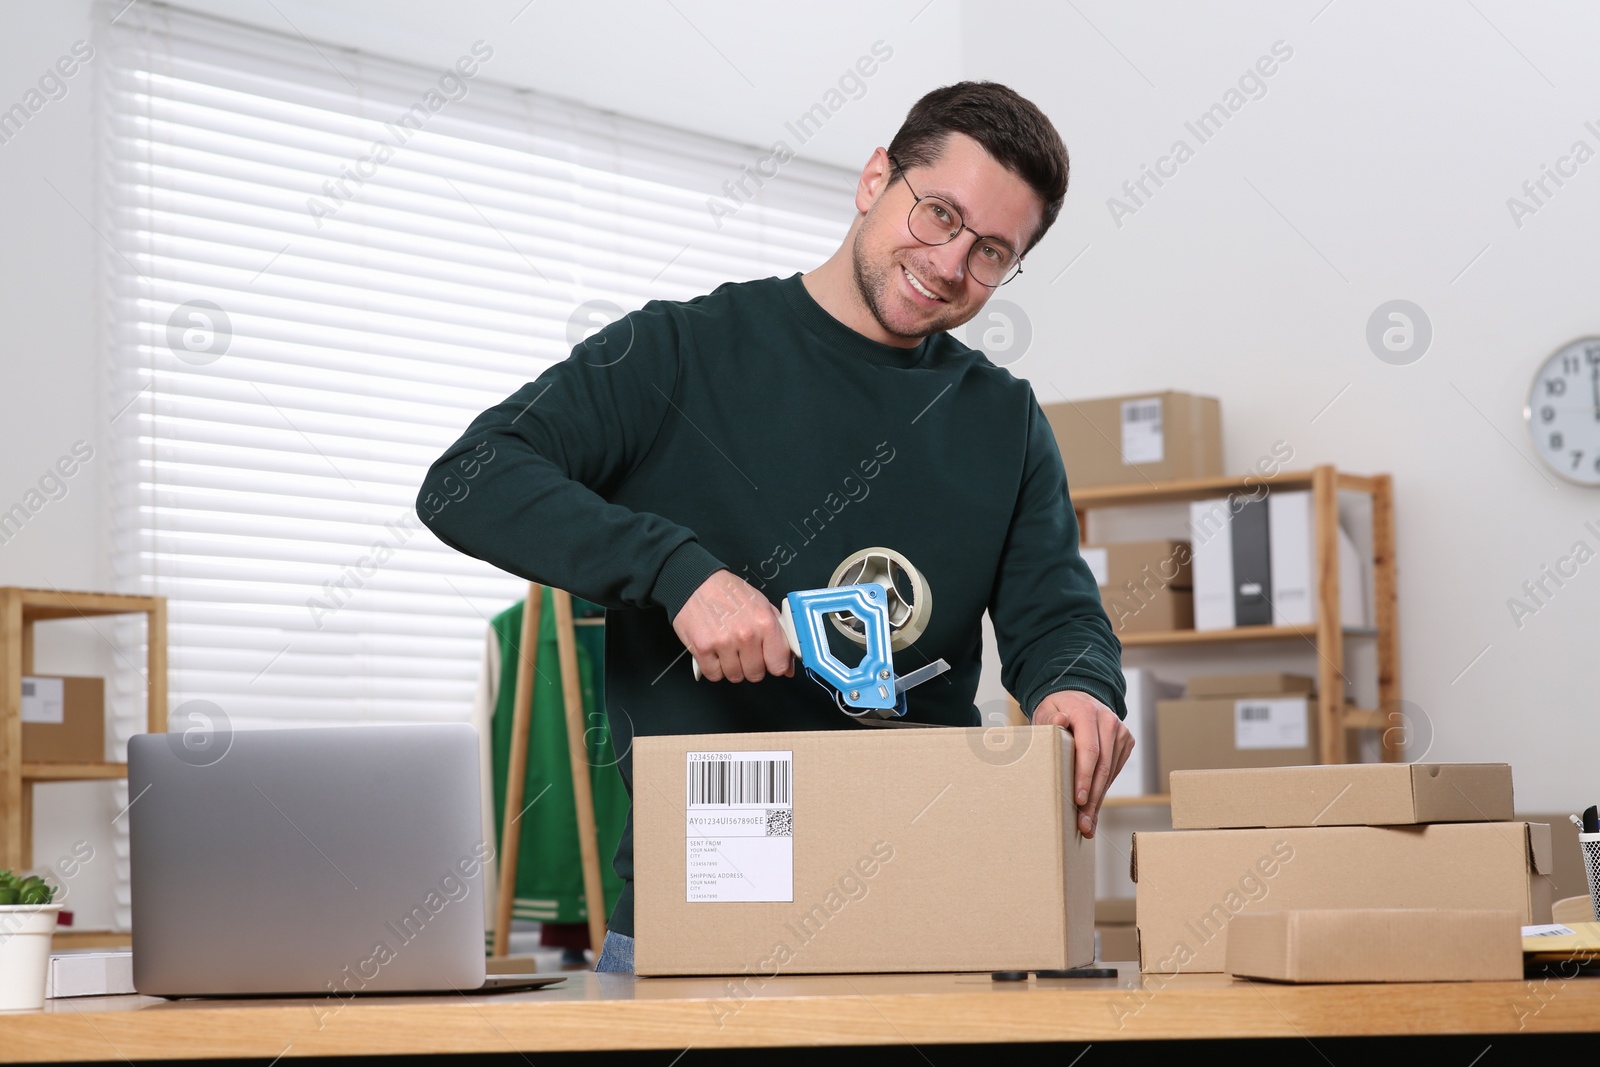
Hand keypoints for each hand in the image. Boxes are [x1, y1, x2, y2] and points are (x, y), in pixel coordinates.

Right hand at [673, 570, 793, 682]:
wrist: (696, 583)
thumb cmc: (728, 592)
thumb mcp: (761, 605)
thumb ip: (778, 634)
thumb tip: (788, 666)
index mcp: (764, 622)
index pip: (779, 664)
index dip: (774, 665)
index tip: (769, 661)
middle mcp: (746, 634)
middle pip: (756, 674)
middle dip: (751, 666)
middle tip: (744, 650)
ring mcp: (723, 643)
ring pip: (735, 676)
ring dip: (731, 667)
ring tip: (727, 648)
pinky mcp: (703, 649)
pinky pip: (714, 675)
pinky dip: (713, 667)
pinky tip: (714, 651)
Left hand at [1031, 689, 1132, 838]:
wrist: (1077, 696)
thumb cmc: (1057, 709)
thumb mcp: (1046, 711)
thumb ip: (1049, 721)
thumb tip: (1059, 723)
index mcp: (1087, 712)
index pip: (1089, 750)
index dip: (1084, 778)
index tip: (1078, 801)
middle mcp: (1108, 721)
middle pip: (1102, 766)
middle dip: (1092, 798)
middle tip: (1083, 824)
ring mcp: (1120, 731)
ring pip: (1110, 772)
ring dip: (1098, 799)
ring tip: (1088, 823)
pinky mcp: (1125, 741)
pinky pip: (1114, 770)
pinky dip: (1103, 790)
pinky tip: (1094, 807)